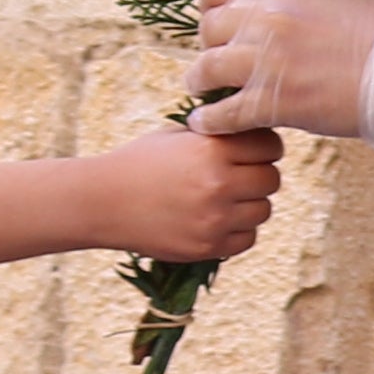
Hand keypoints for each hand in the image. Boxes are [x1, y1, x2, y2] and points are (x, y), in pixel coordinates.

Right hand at [98, 123, 286, 264]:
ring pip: (263, 210)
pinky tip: (216, 220)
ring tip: (224, 199)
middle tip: (239, 176)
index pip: (271, 145)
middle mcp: (218, 183)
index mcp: (212, 149)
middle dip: (259, 176)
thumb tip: (258, 127)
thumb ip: (218, 134)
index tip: (253, 151)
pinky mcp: (207, 246)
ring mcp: (214, 218)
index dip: (264, 147)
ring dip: (250, 205)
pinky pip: (248, 238)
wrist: (101, 202)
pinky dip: (238, 230)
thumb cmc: (140, 162)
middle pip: (272, 180)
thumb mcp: (178, 135)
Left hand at [190, 0, 373, 141]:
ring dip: (202, 83)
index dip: (212, 6)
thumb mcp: (323, 0)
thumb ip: (285, 8)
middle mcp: (264, 17)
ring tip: (206, 91)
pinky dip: (210, 121)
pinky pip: (221, 113)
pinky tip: (208, 123)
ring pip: (204, 70)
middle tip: (223, 63)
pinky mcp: (273, 101)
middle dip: (212, 47)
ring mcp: (265, 60)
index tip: (222, 24)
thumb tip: (257, 23)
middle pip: (207, 30)